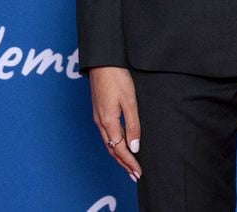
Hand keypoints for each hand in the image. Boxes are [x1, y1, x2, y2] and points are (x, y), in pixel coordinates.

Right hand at [89, 66, 142, 182]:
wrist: (102, 61)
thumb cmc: (117, 77)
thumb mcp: (129, 100)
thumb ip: (132, 125)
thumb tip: (134, 147)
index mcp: (108, 121)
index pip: (120, 149)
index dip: (130, 162)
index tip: (138, 172)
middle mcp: (101, 122)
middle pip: (112, 150)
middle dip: (124, 164)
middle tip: (135, 175)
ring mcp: (98, 117)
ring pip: (108, 143)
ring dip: (119, 156)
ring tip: (129, 165)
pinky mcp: (99, 111)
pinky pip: (107, 134)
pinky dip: (114, 145)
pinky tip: (120, 145)